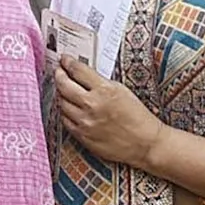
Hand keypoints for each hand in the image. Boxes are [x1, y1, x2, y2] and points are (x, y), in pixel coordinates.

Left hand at [49, 55, 163, 168]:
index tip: (64, 60)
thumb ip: (101, 83)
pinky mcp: (82, 136)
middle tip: (59, 71)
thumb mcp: (122, 91)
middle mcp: (91, 105)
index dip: (68, 63)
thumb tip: (83, 76)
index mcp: (104, 90)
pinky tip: (68, 108)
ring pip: (61, 103)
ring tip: (63, 89)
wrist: (145, 144)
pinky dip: (64, 112)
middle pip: (64, 85)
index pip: (78, 70)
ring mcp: (84, 121)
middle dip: (59, 75)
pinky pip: (64, 120)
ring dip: (60, 94)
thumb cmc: (138, 117)